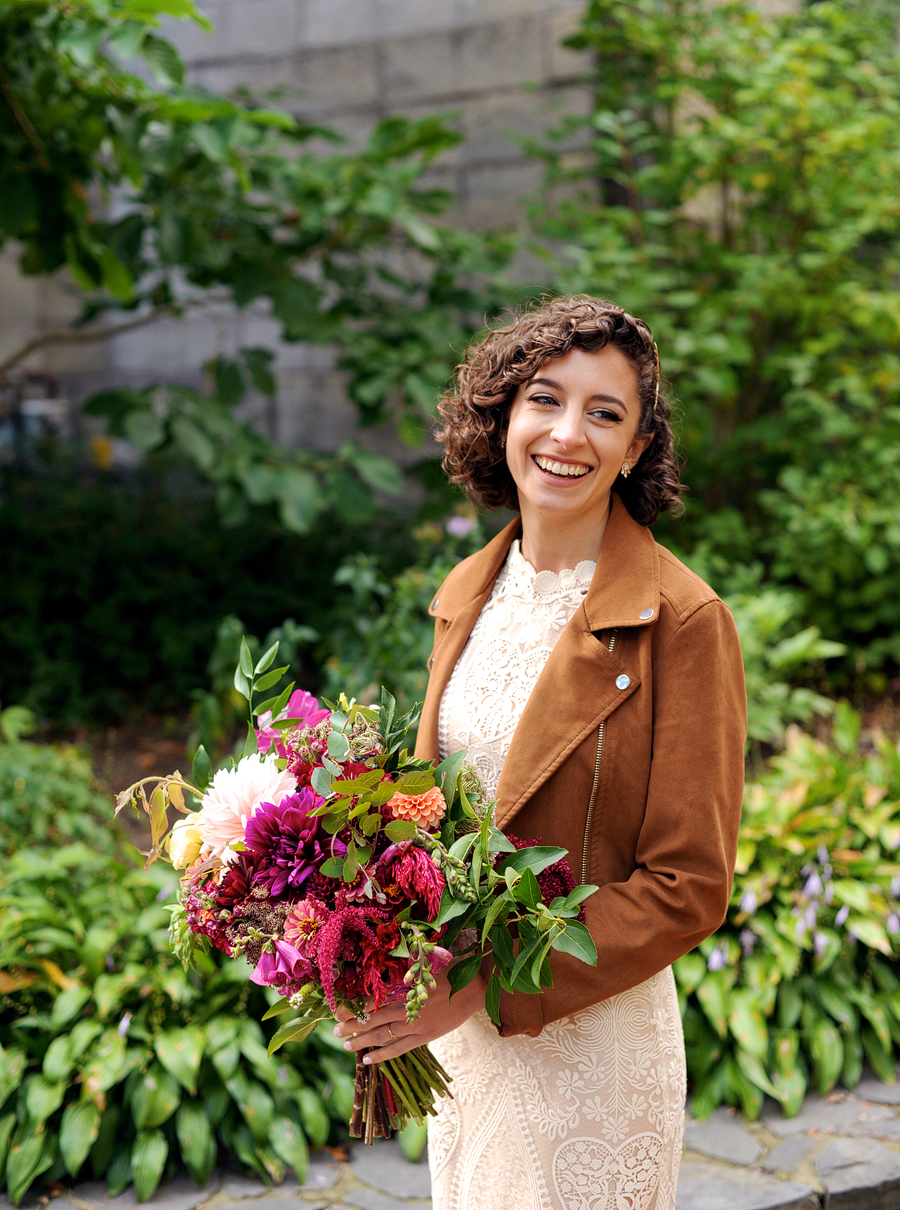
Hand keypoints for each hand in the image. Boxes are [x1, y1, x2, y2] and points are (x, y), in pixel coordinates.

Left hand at [333, 966, 485, 1064]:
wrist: (474, 986)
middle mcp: (405, 1009)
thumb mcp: (424, 965)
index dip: (353, 1006)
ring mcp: (414, 1025)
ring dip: (361, 1040)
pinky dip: (382, 1054)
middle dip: (351, 1024)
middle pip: (371, 1019)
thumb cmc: (450, 970)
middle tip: (334, 1029)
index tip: (337, 1008)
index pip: (371, 1000)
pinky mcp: (424, 1036)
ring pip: (381, 1036)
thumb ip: (405, 970)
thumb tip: (386, 963)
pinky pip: (398, 1048)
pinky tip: (368, 1059)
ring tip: (345, 1043)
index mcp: (404, 989)